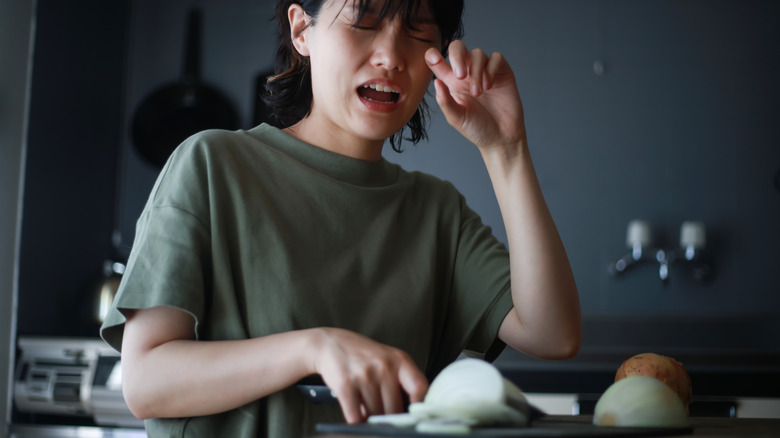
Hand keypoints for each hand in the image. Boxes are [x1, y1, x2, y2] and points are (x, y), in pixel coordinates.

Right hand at [311, 328, 427, 423]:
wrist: (329, 343)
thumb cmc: (361, 354)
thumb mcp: (387, 357)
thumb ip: (401, 379)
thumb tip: (409, 412)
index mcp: (399, 359)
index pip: (419, 386)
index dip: (419, 405)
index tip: (415, 416)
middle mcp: (384, 366)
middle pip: (395, 409)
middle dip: (388, 417)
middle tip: (382, 414)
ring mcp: (365, 375)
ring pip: (375, 415)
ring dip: (370, 418)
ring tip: (366, 408)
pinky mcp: (346, 385)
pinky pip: (356, 416)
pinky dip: (356, 421)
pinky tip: (356, 415)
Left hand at [425, 41, 526, 151]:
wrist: (501, 138)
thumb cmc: (476, 129)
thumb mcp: (456, 118)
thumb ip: (445, 101)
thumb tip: (436, 81)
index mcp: (451, 82)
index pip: (438, 62)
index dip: (432, 55)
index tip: (432, 58)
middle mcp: (467, 73)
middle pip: (458, 48)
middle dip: (457, 56)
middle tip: (460, 76)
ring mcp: (485, 71)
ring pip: (478, 53)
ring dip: (476, 71)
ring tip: (478, 93)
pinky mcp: (502, 72)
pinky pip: (496, 58)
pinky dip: (491, 69)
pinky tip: (489, 86)